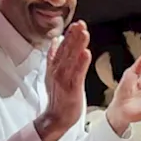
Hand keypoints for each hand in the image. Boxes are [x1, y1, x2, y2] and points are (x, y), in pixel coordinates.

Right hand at [36, 21, 91, 140]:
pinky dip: (81, 63)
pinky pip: (77, 74)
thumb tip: (57, 40)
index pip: (62, 47)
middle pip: (66, 50)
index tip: (76, 23)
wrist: (56, 117)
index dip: (69, 35)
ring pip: (71, 59)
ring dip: (77, 45)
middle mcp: (58, 70)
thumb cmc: (58, 96)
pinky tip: (86, 53)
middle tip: (81, 23)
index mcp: (55, 66)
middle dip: (74, 36)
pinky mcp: (71, 88)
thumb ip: (55, 55)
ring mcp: (63, 79)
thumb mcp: (54, 73)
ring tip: (84, 33)